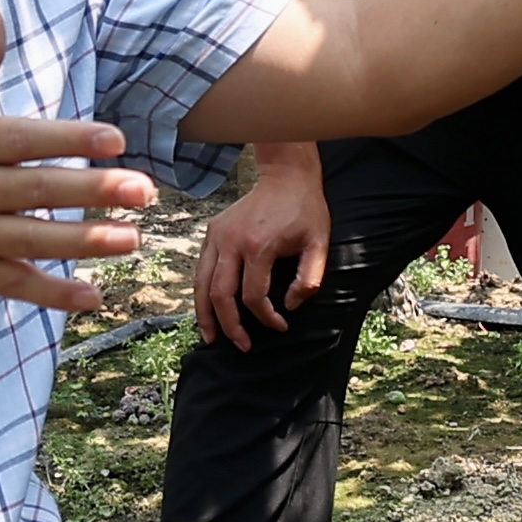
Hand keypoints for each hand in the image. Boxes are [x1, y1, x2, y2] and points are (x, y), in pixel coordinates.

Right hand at [0, 8, 156, 311]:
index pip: (24, 140)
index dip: (70, 140)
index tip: (117, 140)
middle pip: (37, 192)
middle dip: (93, 192)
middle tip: (145, 191)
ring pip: (32, 241)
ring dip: (85, 243)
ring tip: (133, 239)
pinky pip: (15, 285)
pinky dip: (53, 295)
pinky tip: (94, 295)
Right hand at [190, 149, 331, 349]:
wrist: (285, 175)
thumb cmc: (304, 209)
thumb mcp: (319, 243)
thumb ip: (308, 279)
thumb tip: (290, 305)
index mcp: (258, 246)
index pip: (254, 296)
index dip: (266, 318)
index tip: (280, 325)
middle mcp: (231, 242)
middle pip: (221, 295)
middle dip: (230, 326)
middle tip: (242, 345)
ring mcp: (217, 236)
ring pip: (202, 284)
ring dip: (205, 315)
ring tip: (212, 337)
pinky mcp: (212, 232)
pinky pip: (202, 270)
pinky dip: (202, 293)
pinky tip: (208, 310)